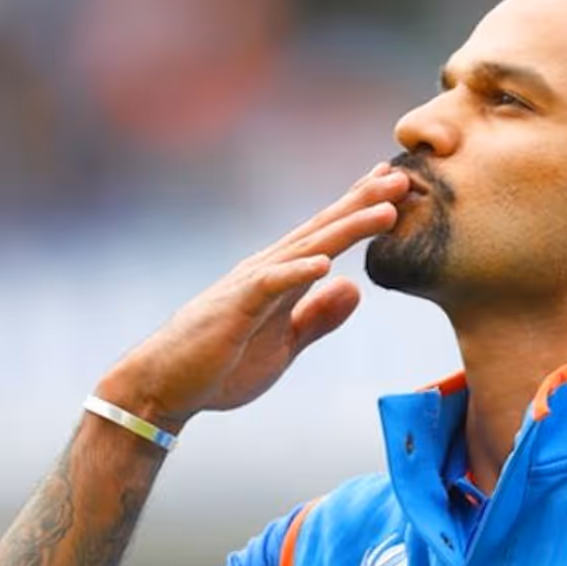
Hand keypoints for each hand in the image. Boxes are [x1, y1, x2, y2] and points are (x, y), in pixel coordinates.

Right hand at [98, 163, 409, 433]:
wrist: (163, 387)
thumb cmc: (220, 365)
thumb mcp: (285, 343)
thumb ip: (318, 316)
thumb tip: (354, 288)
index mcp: (281, 277)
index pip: (327, 235)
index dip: (360, 210)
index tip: (394, 185)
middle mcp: (268, 270)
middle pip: (324, 229)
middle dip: (363, 202)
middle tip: (403, 178)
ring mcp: (251, 286)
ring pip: (306, 248)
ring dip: (347, 228)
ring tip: (384, 211)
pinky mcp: (235, 310)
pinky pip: (269, 286)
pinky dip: (297, 272)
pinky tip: (326, 263)